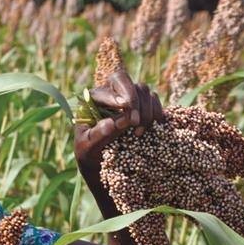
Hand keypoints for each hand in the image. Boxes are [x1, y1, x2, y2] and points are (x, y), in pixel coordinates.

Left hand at [74, 70, 163, 210]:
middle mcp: (109, 94)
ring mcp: (127, 98)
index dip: (115, 97)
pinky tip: (152, 127)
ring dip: (145, 109)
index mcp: (91, 101)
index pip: (104, 89)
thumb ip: (98, 136)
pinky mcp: (143, 107)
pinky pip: (154, 99)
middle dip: (133, 98)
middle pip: (123, 79)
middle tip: (135, 121)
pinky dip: (156, 112)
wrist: (103, 165)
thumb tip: (112, 122)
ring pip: (142, 89)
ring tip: (139, 132)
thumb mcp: (87, 150)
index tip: (124, 108)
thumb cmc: (90, 155)